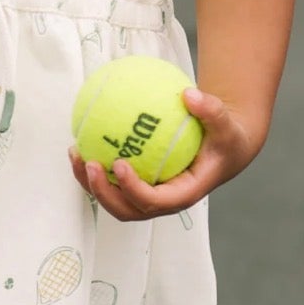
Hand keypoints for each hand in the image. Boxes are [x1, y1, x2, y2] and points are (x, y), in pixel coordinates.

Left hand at [67, 87, 255, 221]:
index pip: (153, 201)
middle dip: (103, 193)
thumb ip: (211, 111)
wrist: (224, 148)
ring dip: (90, 183)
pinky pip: (112, 181)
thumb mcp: (227, 125)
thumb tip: (188, 94)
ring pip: (113, 200)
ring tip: (76, 154)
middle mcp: (162, 202)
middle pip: (126, 210)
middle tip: (90, 164)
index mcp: (183, 194)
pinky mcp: (139, 185)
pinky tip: (81, 142)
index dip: (133, 189)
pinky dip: (94, 167)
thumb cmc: (226, 138)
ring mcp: (148, 196)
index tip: (119, 163)